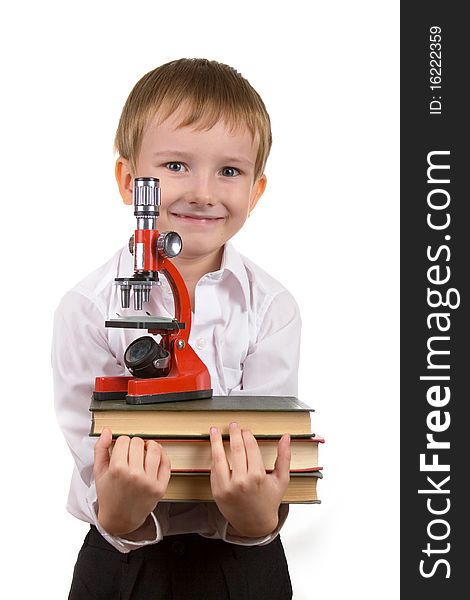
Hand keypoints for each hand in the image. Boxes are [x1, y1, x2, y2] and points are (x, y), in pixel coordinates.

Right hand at [93, 428, 170, 535]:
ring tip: (144, 451)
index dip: (121, 442)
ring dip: (149, 446)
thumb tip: (107, 430)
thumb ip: (100, 449)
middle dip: (134, 445)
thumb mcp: (99, 472)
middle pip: (138, 443)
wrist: (120, 519)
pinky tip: (155, 456)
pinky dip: (162, 455)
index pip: (124, 440)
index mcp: (117, 470)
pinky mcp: (160, 487)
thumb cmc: (109, 495)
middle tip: (131, 453)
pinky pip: (166, 462)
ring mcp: (149, 482)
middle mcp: (135, 475)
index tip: (121, 449)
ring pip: (154, 449)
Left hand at [210, 422, 290, 537]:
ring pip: (219, 458)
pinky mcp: (217, 492)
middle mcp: (241, 481)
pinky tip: (214, 449)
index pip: (250, 448)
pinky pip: (214, 470)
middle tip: (232, 425)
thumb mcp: (281, 480)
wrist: (255, 524)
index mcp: (258, 477)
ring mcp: (227, 487)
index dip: (247, 436)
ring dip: (216, 442)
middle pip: (236, 450)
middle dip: (234, 434)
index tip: (246, 430)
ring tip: (214, 431)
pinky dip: (214, 458)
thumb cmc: (269, 501)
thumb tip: (286, 437)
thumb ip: (284, 457)